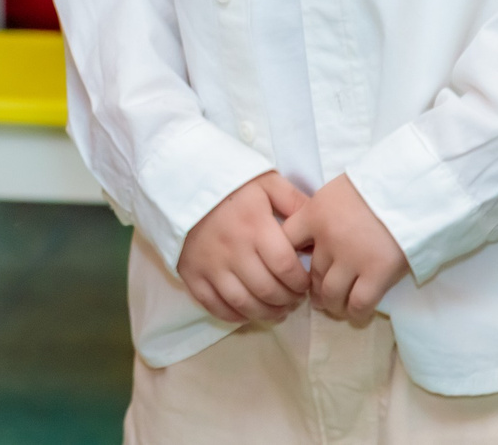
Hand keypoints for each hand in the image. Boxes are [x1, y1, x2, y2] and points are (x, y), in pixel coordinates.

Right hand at [174, 171, 310, 324]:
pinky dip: (234, 316)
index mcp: (254, 227)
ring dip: (266, 313)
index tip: (305, 283)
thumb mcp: (266, 182)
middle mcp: (232, 250)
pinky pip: (214, 305)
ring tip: (277, 310)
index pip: (285, 268)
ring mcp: (209, 265)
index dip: (301, 283)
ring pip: (243, 303)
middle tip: (294, 299)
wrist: (178, 183)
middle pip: (267, 290)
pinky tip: (247, 312)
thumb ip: (295, 202)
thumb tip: (319, 229)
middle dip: (288, 301)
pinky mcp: (190, 274)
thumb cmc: (229, 185)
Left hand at [284, 176, 408, 324]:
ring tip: (336, 307)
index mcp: (314, 213)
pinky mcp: (377, 273)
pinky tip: (357, 314)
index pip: (286, 240)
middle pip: (310, 272)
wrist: (411, 189)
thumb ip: (321, 210)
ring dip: (331, 304)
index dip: (286, 256)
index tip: (294, 267)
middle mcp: (327, 238)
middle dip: (313, 287)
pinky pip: (359, 302)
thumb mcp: (337, 189)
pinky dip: (355, 313)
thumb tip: (311, 229)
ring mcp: (352, 258)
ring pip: (331, 292)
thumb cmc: (376, 184)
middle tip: (318, 295)